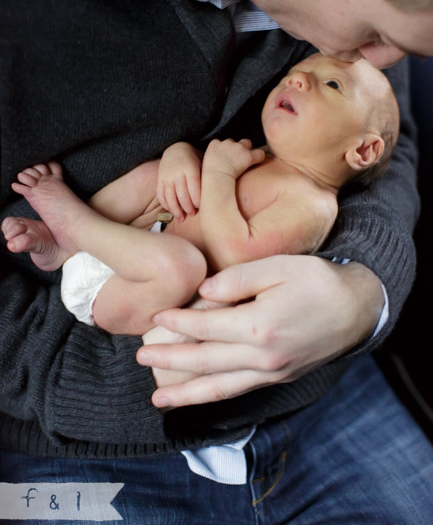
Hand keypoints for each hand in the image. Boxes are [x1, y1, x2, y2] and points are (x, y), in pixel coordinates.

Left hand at [136, 256, 382, 407]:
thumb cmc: (317, 282)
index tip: (157, 317)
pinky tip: (197, 396)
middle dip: (169, 360)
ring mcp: (270, 372)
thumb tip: (202, 293)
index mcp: (260, 326)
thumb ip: (238, 279)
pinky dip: (213, 396)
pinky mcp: (277, 378)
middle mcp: (263, 357)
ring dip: (185, 394)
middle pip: (205, 362)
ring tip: (157, 399)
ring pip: (219, 388)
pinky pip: (238, 391)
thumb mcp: (279, 266)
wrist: (356, 309)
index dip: (178, 323)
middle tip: (139, 359)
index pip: (206, 328)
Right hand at [156, 142, 201, 219]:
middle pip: (182, 195)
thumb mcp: (203, 165)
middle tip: (192, 214)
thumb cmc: (194, 160)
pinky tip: (171, 210)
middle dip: (188, 208)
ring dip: (176, 210)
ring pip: (170, 197)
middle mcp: (177, 173)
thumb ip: (206, 179)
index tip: (201, 208)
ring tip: (181, 218)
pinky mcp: (159, 179)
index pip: (194, 190)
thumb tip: (213, 199)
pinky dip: (165, 204)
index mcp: (190, 169)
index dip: (198, 202)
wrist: (176, 148)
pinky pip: (160, 194)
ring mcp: (167, 176)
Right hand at [202, 139, 264, 179]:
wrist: (217, 179)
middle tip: (235, 159)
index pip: (221, 142)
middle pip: (234, 141)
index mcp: (215, 143)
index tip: (225, 158)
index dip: (224, 150)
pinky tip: (256, 162)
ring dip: (246, 150)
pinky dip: (259, 157)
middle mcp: (227, 143)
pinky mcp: (248, 156)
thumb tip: (216, 162)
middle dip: (235, 148)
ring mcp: (239, 148)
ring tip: (245, 160)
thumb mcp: (205, 163)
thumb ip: (211, 158)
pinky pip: (259, 153)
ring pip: (247, 143)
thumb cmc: (210, 176)